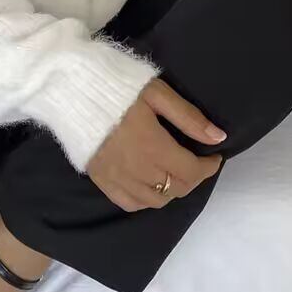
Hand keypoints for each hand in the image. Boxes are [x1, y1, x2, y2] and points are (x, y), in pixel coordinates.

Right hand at [86, 78, 225, 212]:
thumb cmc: (118, 87)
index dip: (208, 167)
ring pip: (156, 201)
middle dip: (193, 177)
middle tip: (196, 162)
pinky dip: (146, 200)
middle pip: (176, 188)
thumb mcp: (157, 93)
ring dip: (172, 190)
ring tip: (174, 173)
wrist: (72, 90)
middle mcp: (137, 169)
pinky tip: (150, 185)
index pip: (191, 171)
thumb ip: (188, 117)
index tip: (214, 156)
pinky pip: (129, 204)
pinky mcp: (101, 180)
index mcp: (153, 146)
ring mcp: (117, 178)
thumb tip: (218, 137)